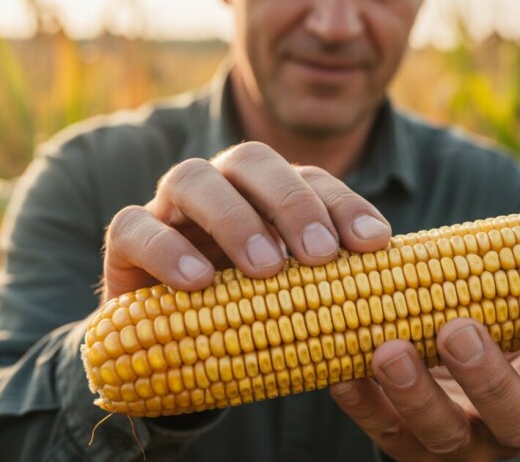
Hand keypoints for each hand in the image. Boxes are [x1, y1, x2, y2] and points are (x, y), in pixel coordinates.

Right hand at [101, 141, 391, 300]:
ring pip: (193, 178)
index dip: (344, 204)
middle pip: (252, 161)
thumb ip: (330, 292)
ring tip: (267, 269)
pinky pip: (133, 226)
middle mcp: (220, 190)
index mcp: (266, 199)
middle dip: (292, 202)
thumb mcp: (294, 308)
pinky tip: (200, 282)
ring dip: (235, 218)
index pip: (310, 180)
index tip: (375, 244)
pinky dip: (166, 248)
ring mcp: (169, 210)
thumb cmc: (246, 325)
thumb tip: (395, 298)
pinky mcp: (125, 242)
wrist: (174, 357)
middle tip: (321, 255)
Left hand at [331, 313, 519, 461]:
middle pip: (517, 422)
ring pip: (446, 435)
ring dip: (418, 393)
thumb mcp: (508, 294)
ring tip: (390, 349)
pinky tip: (342, 371)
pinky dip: (362, 401)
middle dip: (488, 379)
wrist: (430, 350)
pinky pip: (382, 430)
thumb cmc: (482, 309)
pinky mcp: (403, 443)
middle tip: (458, 330)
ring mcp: (457, 441)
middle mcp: (508, 423)